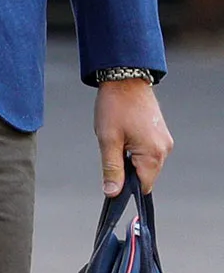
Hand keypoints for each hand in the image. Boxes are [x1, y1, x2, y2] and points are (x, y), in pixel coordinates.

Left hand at [93, 77, 171, 194]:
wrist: (125, 81)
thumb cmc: (116, 107)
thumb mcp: (108, 141)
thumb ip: (112, 169)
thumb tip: (113, 192)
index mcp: (154, 154)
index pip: (144, 186)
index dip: (127, 188)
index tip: (113, 181)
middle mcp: (164, 149)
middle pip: (145, 175)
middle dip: (127, 170)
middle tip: (112, 151)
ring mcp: (164, 141)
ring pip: (145, 163)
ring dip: (130, 158)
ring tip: (118, 139)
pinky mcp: (160, 134)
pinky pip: (148, 151)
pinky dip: (135, 150)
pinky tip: (125, 136)